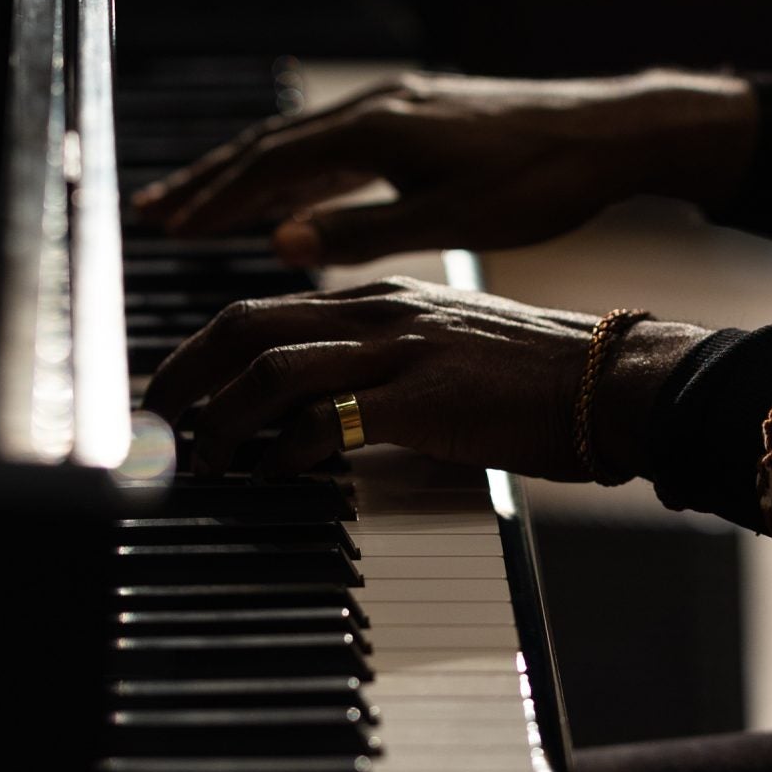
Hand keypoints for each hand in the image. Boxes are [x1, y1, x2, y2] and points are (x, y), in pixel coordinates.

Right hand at [132, 70, 757, 266]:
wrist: (612, 133)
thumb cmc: (543, 180)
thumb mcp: (454, 218)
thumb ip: (364, 231)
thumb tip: (281, 243)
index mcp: (379, 128)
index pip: (273, 164)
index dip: (216, 197)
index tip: (167, 225)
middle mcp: (379, 105)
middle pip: (272, 144)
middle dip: (209, 180)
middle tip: (152, 209)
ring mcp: (399, 105)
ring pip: (302, 140)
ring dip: (247, 173)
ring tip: (200, 202)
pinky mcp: (420, 114)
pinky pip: (336, 141)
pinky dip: (297, 169)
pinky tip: (287, 196)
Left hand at [142, 276, 708, 481]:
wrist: (619, 379)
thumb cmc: (538, 378)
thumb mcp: (443, 351)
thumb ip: (378, 366)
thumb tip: (315, 412)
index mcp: (379, 296)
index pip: (263, 308)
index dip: (202, 349)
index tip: (170, 388)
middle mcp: (378, 310)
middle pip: (245, 324)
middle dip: (183, 372)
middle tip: (153, 420)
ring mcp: (399, 347)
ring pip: (271, 366)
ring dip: (220, 418)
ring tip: (201, 459)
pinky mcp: (423, 394)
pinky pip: (327, 416)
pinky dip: (284, 448)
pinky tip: (273, 474)